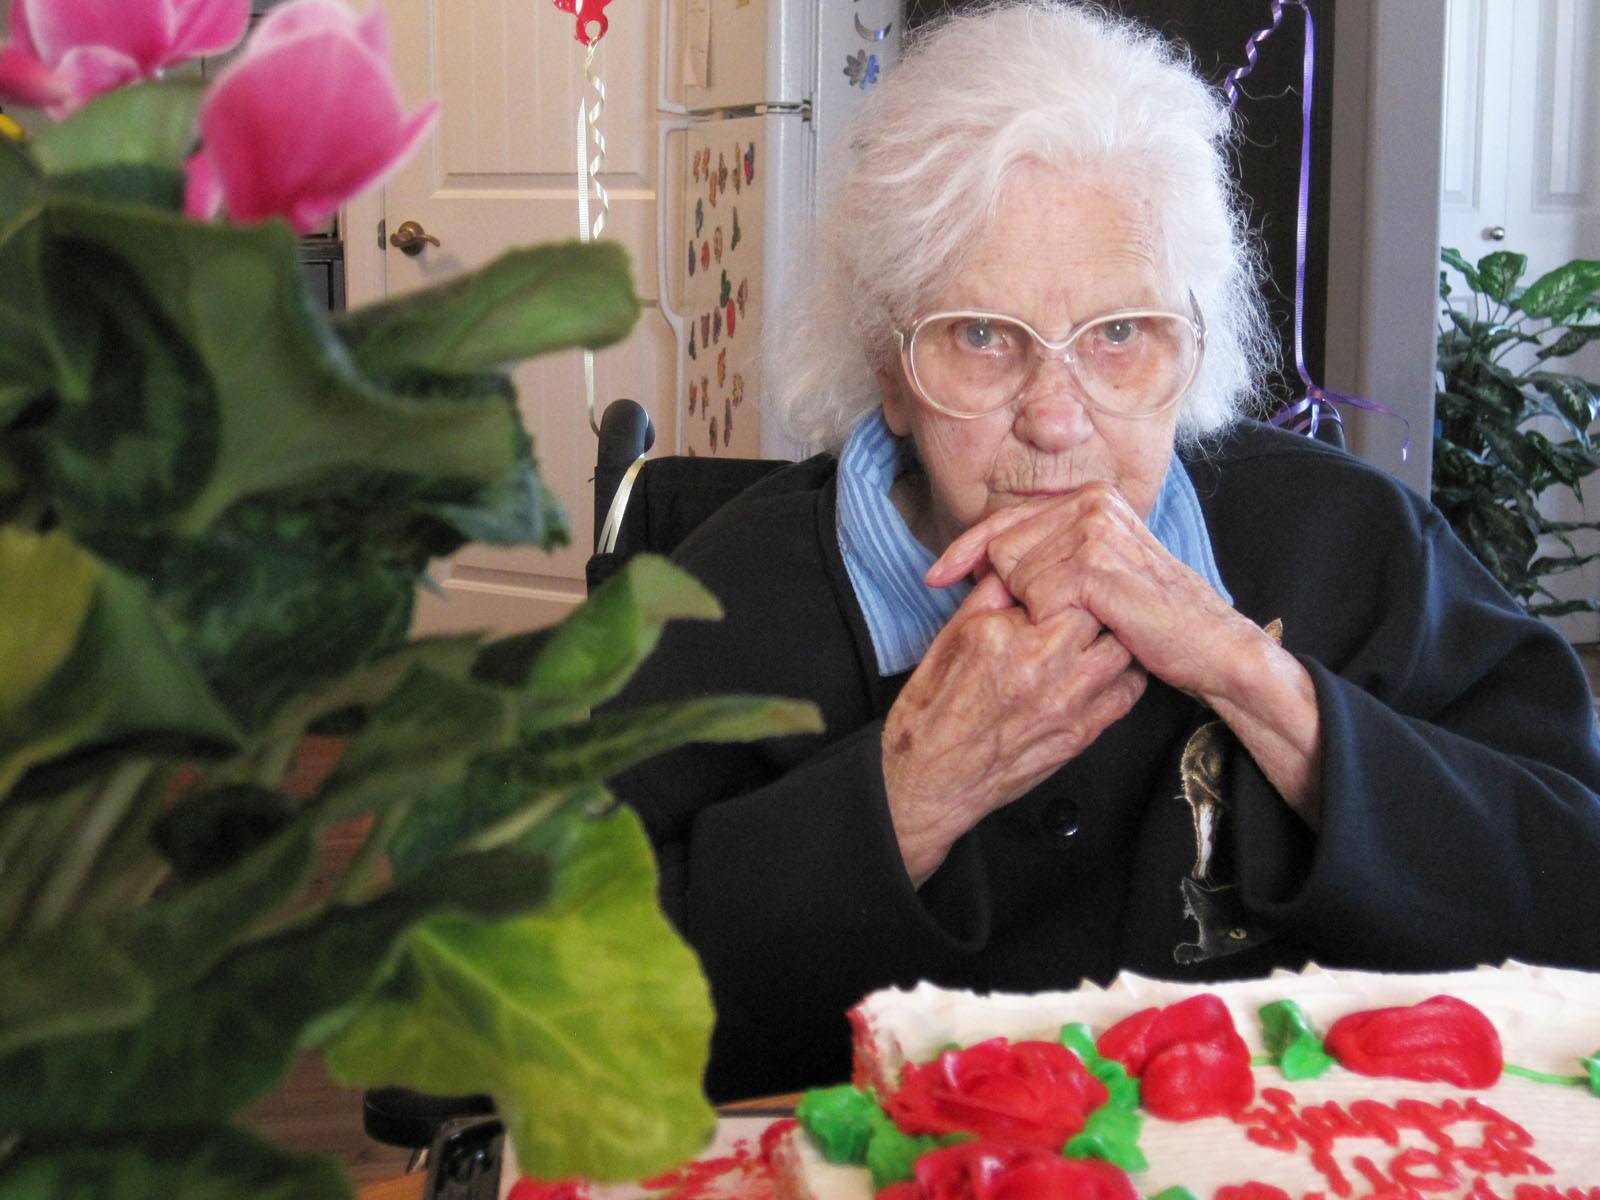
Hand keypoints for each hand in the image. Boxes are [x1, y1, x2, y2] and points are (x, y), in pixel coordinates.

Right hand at [882, 572, 1147, 885]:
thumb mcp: (953, 634)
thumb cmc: (934, 708)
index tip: (1060, 581)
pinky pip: (1127, 693)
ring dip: (1112, 637)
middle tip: (1082, 602)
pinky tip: (1100, 668)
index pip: (1065, 585)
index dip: (1066, 578)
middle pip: (1102, 614)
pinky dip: (1122, 674)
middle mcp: (1044, 669)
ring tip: (1092, 635)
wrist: (931, 776)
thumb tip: (1021, 561)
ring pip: (1123, 651)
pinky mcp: (1082, 735)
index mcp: (1007, 637)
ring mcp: (1069, 705)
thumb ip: (993, 593)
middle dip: (1094, 604)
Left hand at [926, 484, 1322, 824]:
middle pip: (1002, 546)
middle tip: (1048, 616)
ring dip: (1036, 608)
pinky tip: (1087, 623)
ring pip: (1014, 571)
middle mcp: (1092, 502)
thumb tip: (985, 560)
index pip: (1005, 519)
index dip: (966, 551)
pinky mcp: (1094, 562)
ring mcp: (1094, 528)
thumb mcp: (1096, 572)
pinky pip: (1035, 593)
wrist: (1209, 643)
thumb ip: (1050, 552)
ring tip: (1085, 618)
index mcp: (1091, 498)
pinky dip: (1049, 618)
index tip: (934, 577)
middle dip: (1007, 588)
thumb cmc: (1150, 617)